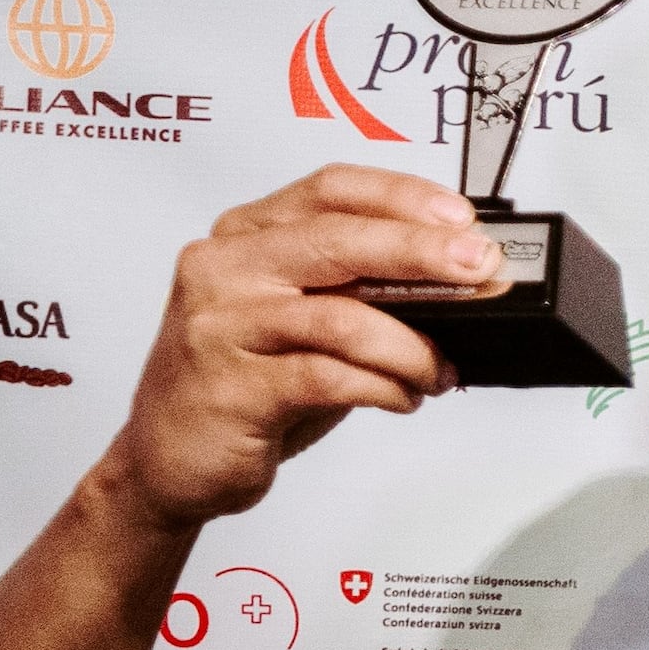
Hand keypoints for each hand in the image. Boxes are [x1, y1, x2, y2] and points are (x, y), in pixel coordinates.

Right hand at [104, 168, 481, 531]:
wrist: (169, 459)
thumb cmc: (242, 384)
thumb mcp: (300, 320)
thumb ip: (357, 291)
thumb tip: (457, 281)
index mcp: (243, 236)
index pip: (329, 190)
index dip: (401, 196)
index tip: (461, 218)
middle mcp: (224, 269)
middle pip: (338, 240)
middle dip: (421, 253)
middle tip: (480, 271)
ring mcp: (221, 326)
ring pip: (340, 317)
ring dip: (411, 347)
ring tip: (439, 371)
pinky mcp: (230, 387)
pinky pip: (328, 377)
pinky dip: (382, 386)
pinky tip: (402, 397)